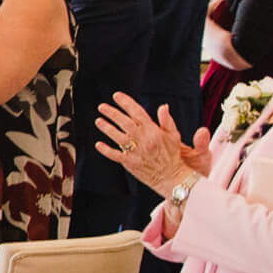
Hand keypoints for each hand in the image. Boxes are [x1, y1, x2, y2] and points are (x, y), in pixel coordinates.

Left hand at [94, 93, 210, 193]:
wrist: (172, 177)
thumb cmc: (172, 155)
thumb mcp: (174, 136)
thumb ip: (167, 120)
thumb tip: (163, 106)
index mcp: (153, 131)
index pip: (137, 112)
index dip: (126, 103)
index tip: (116, 96)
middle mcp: (143, 139)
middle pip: (125, 122)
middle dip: (112, 113)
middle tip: (102, 106)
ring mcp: (136, 151)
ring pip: (118, 137)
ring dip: (106, 128)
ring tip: (98, 120)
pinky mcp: (130, 163)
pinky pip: (115, 155)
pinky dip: (106, 150)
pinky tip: (98, 144)